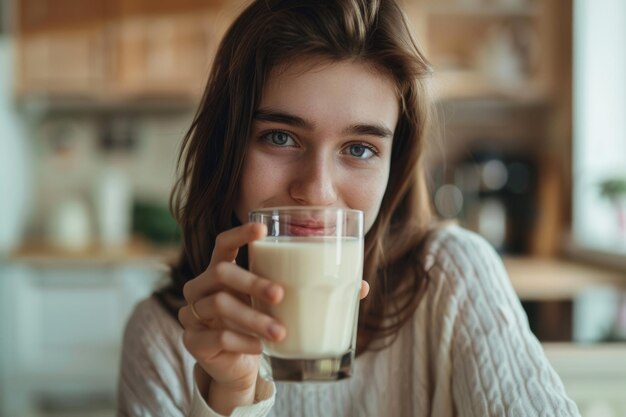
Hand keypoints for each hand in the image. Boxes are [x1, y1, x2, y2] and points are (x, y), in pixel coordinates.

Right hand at [178, 223, 369, 412]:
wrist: (236, 365)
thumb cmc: (260, 322)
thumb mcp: (280, 304)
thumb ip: (310, 289)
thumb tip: (361, 286)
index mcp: (222, 269)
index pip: (223, 242)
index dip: (240, 234)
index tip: (263, 231)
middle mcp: (202, 285)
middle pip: (222, 273)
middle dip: (252, 282)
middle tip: (281, 294)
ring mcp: (193, 313)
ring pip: (221, 307)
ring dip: (253, 319)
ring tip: (281, 332)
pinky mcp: (193, 340)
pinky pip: (217, 336)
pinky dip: (242, 341)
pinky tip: (262, 347)